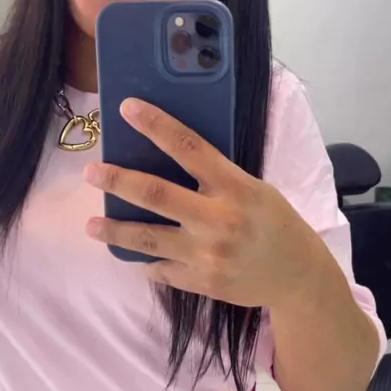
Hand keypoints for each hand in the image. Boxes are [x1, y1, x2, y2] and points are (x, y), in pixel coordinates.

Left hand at [85, 99, 324, 308]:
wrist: (299, 276)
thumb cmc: (276, 223)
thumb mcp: (256, 190)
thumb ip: (218, 177)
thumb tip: (171, 156)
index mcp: (236, 187)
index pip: (190, 147)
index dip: (156, 125)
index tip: (128, 108)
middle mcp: (219, 219)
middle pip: (156, 193)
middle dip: (118, 180)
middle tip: (91, 172)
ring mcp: (208, 254)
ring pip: (148, 238)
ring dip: (114, 229)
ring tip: (91, 224)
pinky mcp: (202, 282)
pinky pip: (161, 269)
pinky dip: (145, 261)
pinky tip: (132, 255)